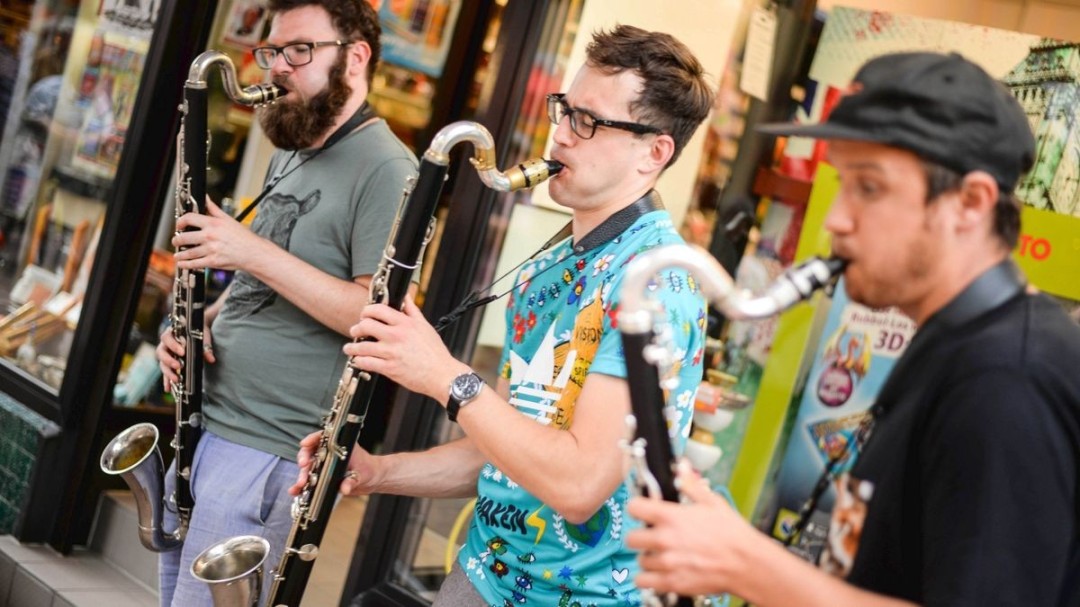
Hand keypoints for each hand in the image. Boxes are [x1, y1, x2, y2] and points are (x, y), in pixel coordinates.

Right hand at [156, 323, 216, 391]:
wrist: (196, 330)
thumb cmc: (197, 332)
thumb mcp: (202, 336)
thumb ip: (205, 346)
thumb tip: (211, 359)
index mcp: (171, 334)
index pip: (167, 338)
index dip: (173, 345)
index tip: (182, 352)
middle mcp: (165, 344)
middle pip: (161, 352)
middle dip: (169, 360)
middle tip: (179, 366)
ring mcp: (166, 354)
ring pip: (162, 364)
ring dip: (168, 372)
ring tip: (176, 379)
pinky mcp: (168, 364)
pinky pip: (165, 372)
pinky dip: (167, 381)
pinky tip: (168, 389)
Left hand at [172, 199, 267, 271]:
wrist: (253, 253)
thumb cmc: (243, 237)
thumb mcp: (228, 219)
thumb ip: (214, 209)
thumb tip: (206, 198)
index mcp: (213, 224)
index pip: (189, 218)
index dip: (180, 222)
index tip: (179, 225)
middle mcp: (210, 236)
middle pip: (184, 237)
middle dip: (177, 240)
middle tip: (176, 241)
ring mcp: (211, 250)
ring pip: (188, 252)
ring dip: (180, 254)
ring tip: (177, 254)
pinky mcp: (213, 262)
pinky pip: (195, 264)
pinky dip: (186, 264)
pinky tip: (182, 263)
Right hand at [290, 431, 381, 496]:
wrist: (372, 479)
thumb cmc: (369, 469)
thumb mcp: (362, 474)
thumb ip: (353, 481)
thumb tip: (345, 488)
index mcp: (339, 445)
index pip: (322, 438)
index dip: (312, 439)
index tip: (304, 444)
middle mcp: (329, 453)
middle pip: (310, 452)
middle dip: (304, 459)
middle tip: (303, 467)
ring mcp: (324, 465)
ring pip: (308, 467)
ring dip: (301, 475)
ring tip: (299, 484)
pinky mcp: (322, 477)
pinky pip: (309, 480)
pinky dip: (301, 486)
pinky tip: (295, 491)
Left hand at [344, 297, 467, 400]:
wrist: (442, 374)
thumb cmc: (435, 352)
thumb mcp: (425, 326)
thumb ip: (412, 310)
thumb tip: (406, 296)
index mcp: (405, 324)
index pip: (379, 310)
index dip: (367, 311)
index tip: (364, 315)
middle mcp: (397, 336)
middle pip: (366, 325)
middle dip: (356, 328)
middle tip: (355, 331)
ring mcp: (392, 353)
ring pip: (362, 346)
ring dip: (352, 347)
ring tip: (349, 348)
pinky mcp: (390, 369)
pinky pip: (367, 363)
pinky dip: (359, 361)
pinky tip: (358, 360)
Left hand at [626, 462, 754, 596]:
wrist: (747, 564)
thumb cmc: (732, 534)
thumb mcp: (712, 502)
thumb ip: (690, 484)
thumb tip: (681, 467)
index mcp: (671, 517)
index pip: (634, 507)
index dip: (638, 507)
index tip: (643, 511)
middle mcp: (664, 539)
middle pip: (631, 537)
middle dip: (641, 536)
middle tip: (653, 537)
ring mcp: (667, 563)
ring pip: (640, 560)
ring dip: (649, 557)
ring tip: (664, 555)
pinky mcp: (672, 583)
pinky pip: (643, 581)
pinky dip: (649, 578)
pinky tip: (661, 572)